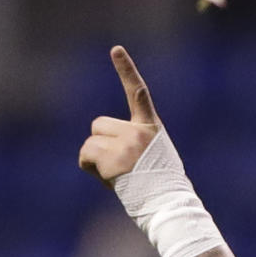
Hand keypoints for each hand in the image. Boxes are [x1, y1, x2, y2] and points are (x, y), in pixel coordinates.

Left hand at [78, 45, 160, 183]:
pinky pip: (85, 157)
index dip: (126, 70)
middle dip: (101, 145)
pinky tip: (110, 181)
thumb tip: (102, 151)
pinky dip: (90, 169)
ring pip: (90, 142)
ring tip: (118, 177)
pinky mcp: (112, 158)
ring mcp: (125, 144)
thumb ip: (135, 145)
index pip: (137, 93)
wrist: (170, 208)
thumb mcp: (155, 159)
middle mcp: (138, 131)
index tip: (116, 49)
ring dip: (96, 160)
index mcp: (151, 128)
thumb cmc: (163, 190)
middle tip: (121, 167)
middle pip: (99, 125)